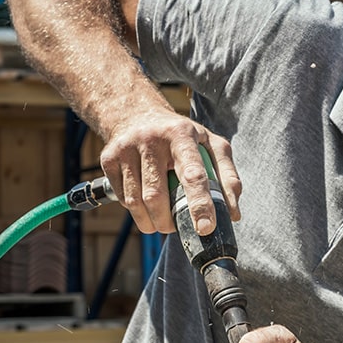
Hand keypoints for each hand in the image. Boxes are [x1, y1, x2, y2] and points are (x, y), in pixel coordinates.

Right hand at [99, 109, 240, 235]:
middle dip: (168, 221)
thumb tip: (233, 213)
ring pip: (136, 202)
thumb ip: (227, 176)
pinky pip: (123, 199)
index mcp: (182, 134)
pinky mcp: (108, 159)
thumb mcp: (210, 144)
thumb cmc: (181, 135)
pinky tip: (144, 202)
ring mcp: (126, 148)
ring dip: (151, 222)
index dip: (200, 204)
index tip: (205, 229)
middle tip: (177, 228)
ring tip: (161, 221)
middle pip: (157, 195)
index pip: (193, 175)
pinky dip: (136, 211)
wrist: (136, 113)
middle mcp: (152, 139)